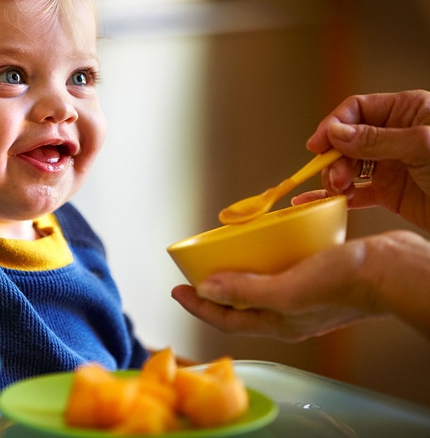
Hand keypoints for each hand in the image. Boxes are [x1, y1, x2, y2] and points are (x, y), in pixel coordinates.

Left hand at [171, 230, 429, 340]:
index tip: (176, 289)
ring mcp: (302, 297)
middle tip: (191, 277)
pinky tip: (260, 246)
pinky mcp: (315, 277)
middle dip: (211, 294)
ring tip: (219, 260)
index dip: (197, 306)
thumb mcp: (288, 289)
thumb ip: (245, 292)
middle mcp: (287, 313)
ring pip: (257, 290)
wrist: (392, 270)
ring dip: (235, 277)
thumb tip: (205, 290)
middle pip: (238, 306)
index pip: (225, 319)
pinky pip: (277, 273)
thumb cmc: (345, 283)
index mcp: (278, 322)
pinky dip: (261, 263)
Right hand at [296, 90, 429, 231]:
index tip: (318, 144)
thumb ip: (375, 139)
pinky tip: (322, 201)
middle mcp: (396, 136)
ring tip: (338, 190)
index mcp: (407, 112)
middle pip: (348, 139)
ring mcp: (392, 165)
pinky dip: (338, 197)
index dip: (334, 124)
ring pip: (348, 166)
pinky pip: (356, 193)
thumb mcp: (421, 146)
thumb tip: (336, 133)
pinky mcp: (390, 193)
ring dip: (335, 177)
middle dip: (335, 157)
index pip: (358, 109)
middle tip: (334, 175)